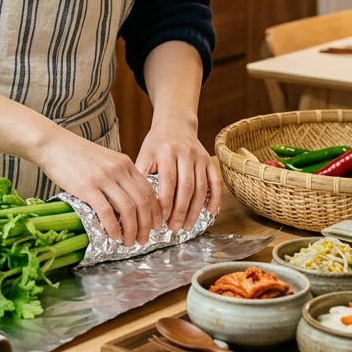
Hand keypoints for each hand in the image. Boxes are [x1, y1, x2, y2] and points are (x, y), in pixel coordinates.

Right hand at [34, 128, 161, 246]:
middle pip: (143, 201)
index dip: (155, 212)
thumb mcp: (106, 160)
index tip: (156, 226)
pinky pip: (107, 212)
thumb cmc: (77, 155)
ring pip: (128, 209)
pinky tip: (114, 236)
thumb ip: (119, 177)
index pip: (149, 190)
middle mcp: (118, 169)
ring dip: (132, 230)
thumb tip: (127, 204)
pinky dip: (113, 228)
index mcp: (125, 163)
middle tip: (143, 240)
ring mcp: (103, 178)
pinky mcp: (87, 187)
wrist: (54, 145)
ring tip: (129, 242)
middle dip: (147, 225)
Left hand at [135, 115, 222, 231]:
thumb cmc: (156, 143)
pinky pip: (216, 181)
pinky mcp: (209, 160)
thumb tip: (135, 204)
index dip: (166, 201)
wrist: (175, 123)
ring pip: (201, 187)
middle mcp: (185, 152)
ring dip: (195, 210)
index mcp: (166, 151)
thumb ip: (141, 177)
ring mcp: (200, 156)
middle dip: (181, 210)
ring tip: (187, 225)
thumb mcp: (144, 155)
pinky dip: (215, 198)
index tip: (162, 219)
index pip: (168, 180)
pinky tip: (210, 213)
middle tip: (175, 228)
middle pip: (186, 186)